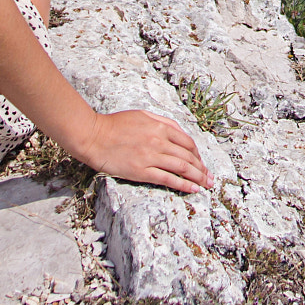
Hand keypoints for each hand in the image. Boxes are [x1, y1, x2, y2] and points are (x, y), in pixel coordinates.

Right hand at [77, 110, 212, 193]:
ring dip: (197, 178)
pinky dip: (182, 185)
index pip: (187, 142)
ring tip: (206, 185)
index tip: (202, 162)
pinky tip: (192, 189)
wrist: (94, 137)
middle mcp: (159, 141)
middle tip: (210, 178)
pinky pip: (167, 179)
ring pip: (182, 168)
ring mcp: (151, 157)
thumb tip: (178, 132)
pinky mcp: (141, 171)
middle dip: (202, 168)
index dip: (198, 154)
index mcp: (160, 127)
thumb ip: (162, 122)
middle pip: (188, 156)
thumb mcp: (142, 115)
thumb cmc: (115, 125)